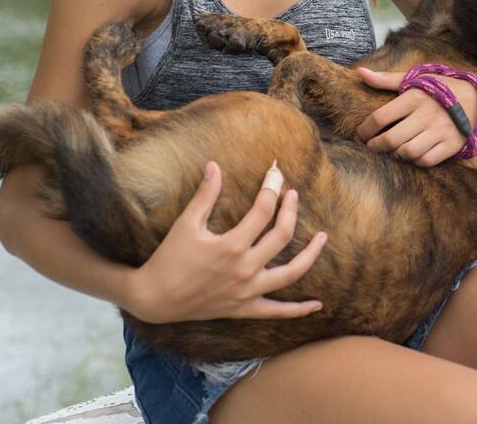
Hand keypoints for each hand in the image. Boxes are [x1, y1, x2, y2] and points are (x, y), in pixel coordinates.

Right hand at [123, 161, 326, 324]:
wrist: (153, 298)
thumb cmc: (169, 258)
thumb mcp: (185, 224)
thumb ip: (205, 195)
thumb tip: (214, 164)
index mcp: (232, 246)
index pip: (263, 211)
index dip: (272, 189)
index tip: (276, 175)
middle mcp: (245, 269)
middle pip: (282, 235)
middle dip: (290, 211)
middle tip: (293, 196)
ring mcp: (247, 291)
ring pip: (291, 273)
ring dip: (310, 255)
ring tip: (322, 238)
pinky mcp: (244, 308)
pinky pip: (277, 312)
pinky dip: (298, 310)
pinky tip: (318, 305)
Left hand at [355, 66, 476, 166]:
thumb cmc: (442, 89)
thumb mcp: (417, 79)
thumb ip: (387, 79)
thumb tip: (360, 72)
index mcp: (414, 97)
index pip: (380, 118)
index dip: (365, 130)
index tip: (360, 135)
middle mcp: (427, 115)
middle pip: (390, 139)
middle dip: (375, 146)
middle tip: (371, 147)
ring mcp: (440, 131)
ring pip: (407, 152)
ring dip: (394, 155)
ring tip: (390, 151)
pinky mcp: (451, 145)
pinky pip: (426, 160)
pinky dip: (415, 160)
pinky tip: (411, 154)